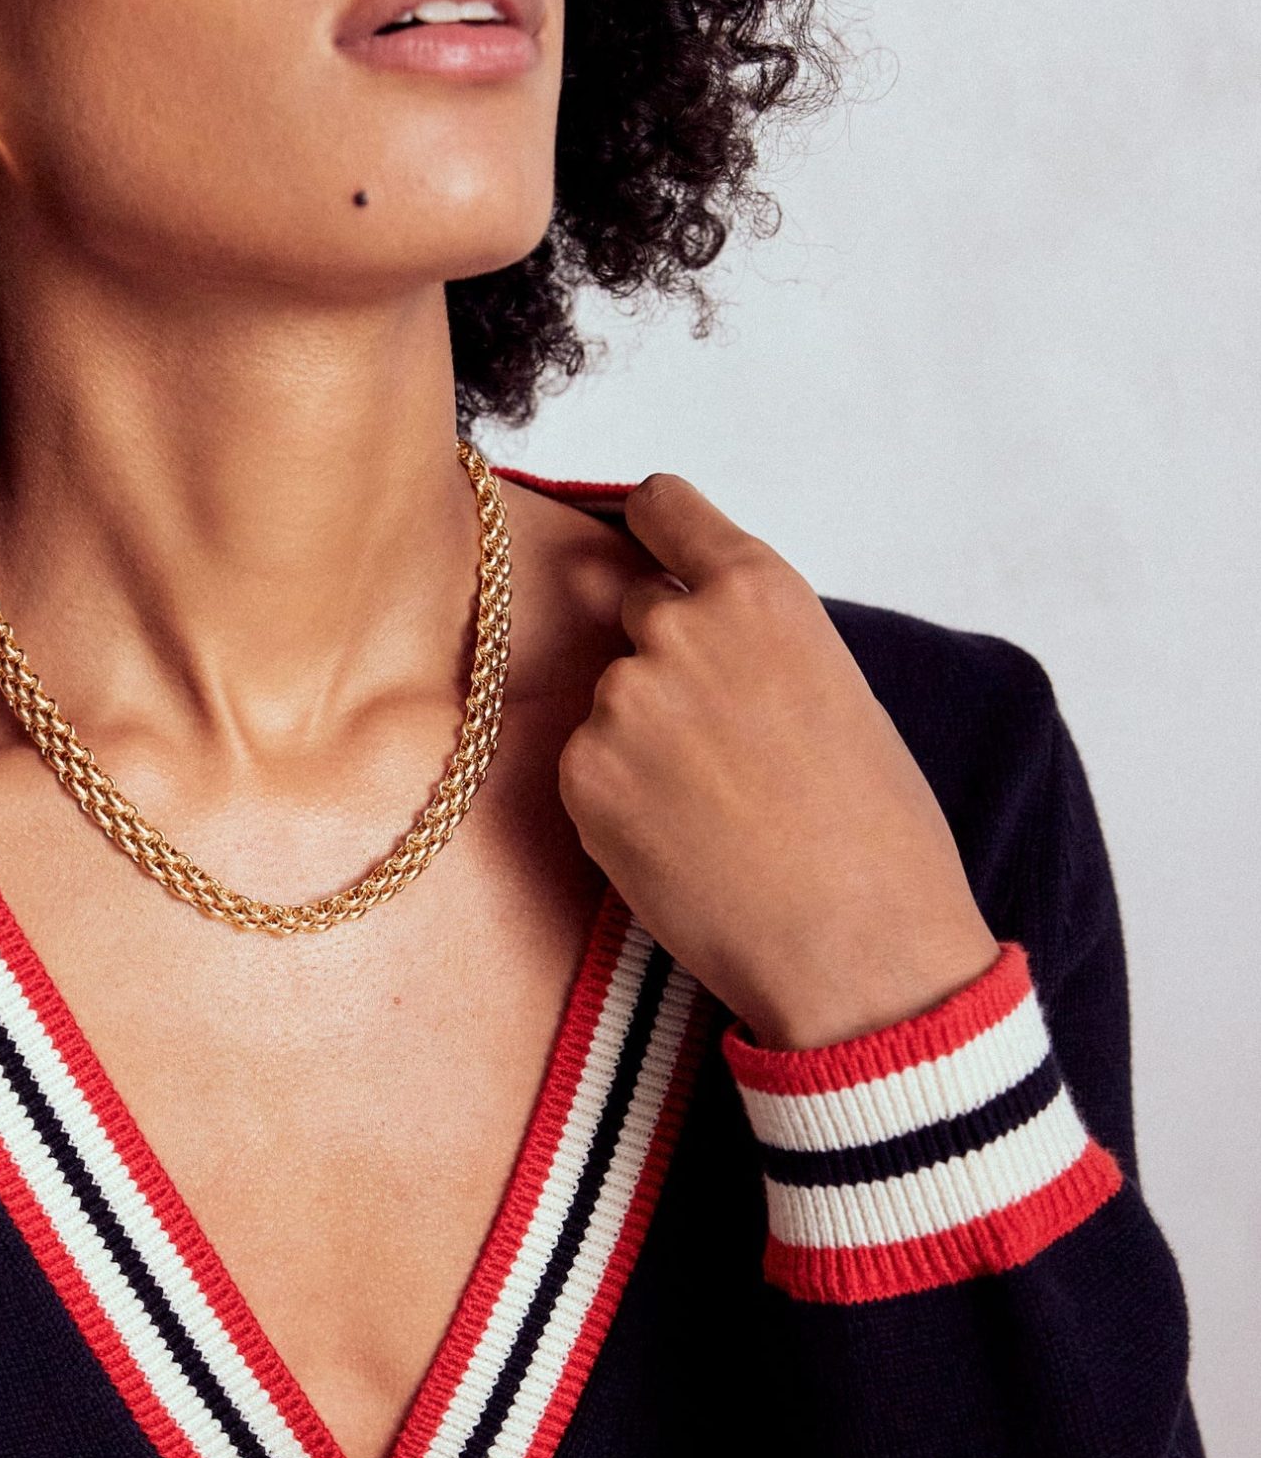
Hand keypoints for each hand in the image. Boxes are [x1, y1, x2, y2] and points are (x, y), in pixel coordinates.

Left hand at [558, 475, 999, 1049]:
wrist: (858, 949)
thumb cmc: (875, 830)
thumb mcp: (833, 689)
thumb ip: (753, 640)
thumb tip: (697, 629)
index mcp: (759, 590)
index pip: (665, 508)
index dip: (652, 525)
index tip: (641, 531)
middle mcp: (678, 627)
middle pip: (635, 613)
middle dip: (665, 662)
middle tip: (724, 744)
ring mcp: (621, 702)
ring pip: (614, 702)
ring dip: (643, 741)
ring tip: (717, 810)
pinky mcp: (583, 776)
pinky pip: (590, 770)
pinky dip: (621, 801)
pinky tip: (683, 843)